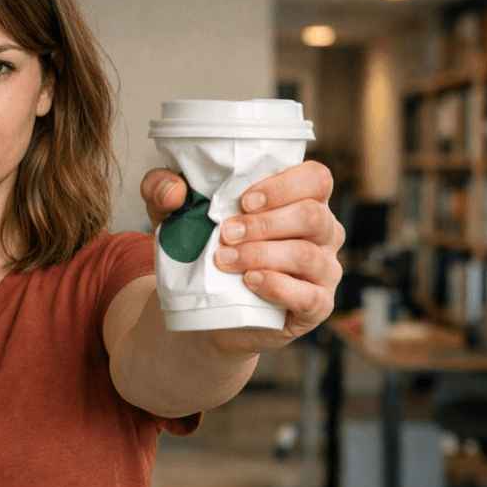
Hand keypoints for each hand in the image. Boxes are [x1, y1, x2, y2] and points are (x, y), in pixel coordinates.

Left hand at [141, 161, 344, 354]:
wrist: (209, 307)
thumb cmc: (204, 247)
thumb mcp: (174, 213)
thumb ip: (162, 189)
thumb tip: (174, 191)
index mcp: (301, 199)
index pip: (315, 179)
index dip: (284, 185)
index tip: (244, 200)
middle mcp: (322, 231)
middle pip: (312, 215)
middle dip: (264, 224)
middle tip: (226, 233)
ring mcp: (324, 269)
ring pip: (307, 254)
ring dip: (262, 254)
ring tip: (225, 260)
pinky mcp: (317, 305)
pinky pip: (308, 295)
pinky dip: (276, 286)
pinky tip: (249, 282)